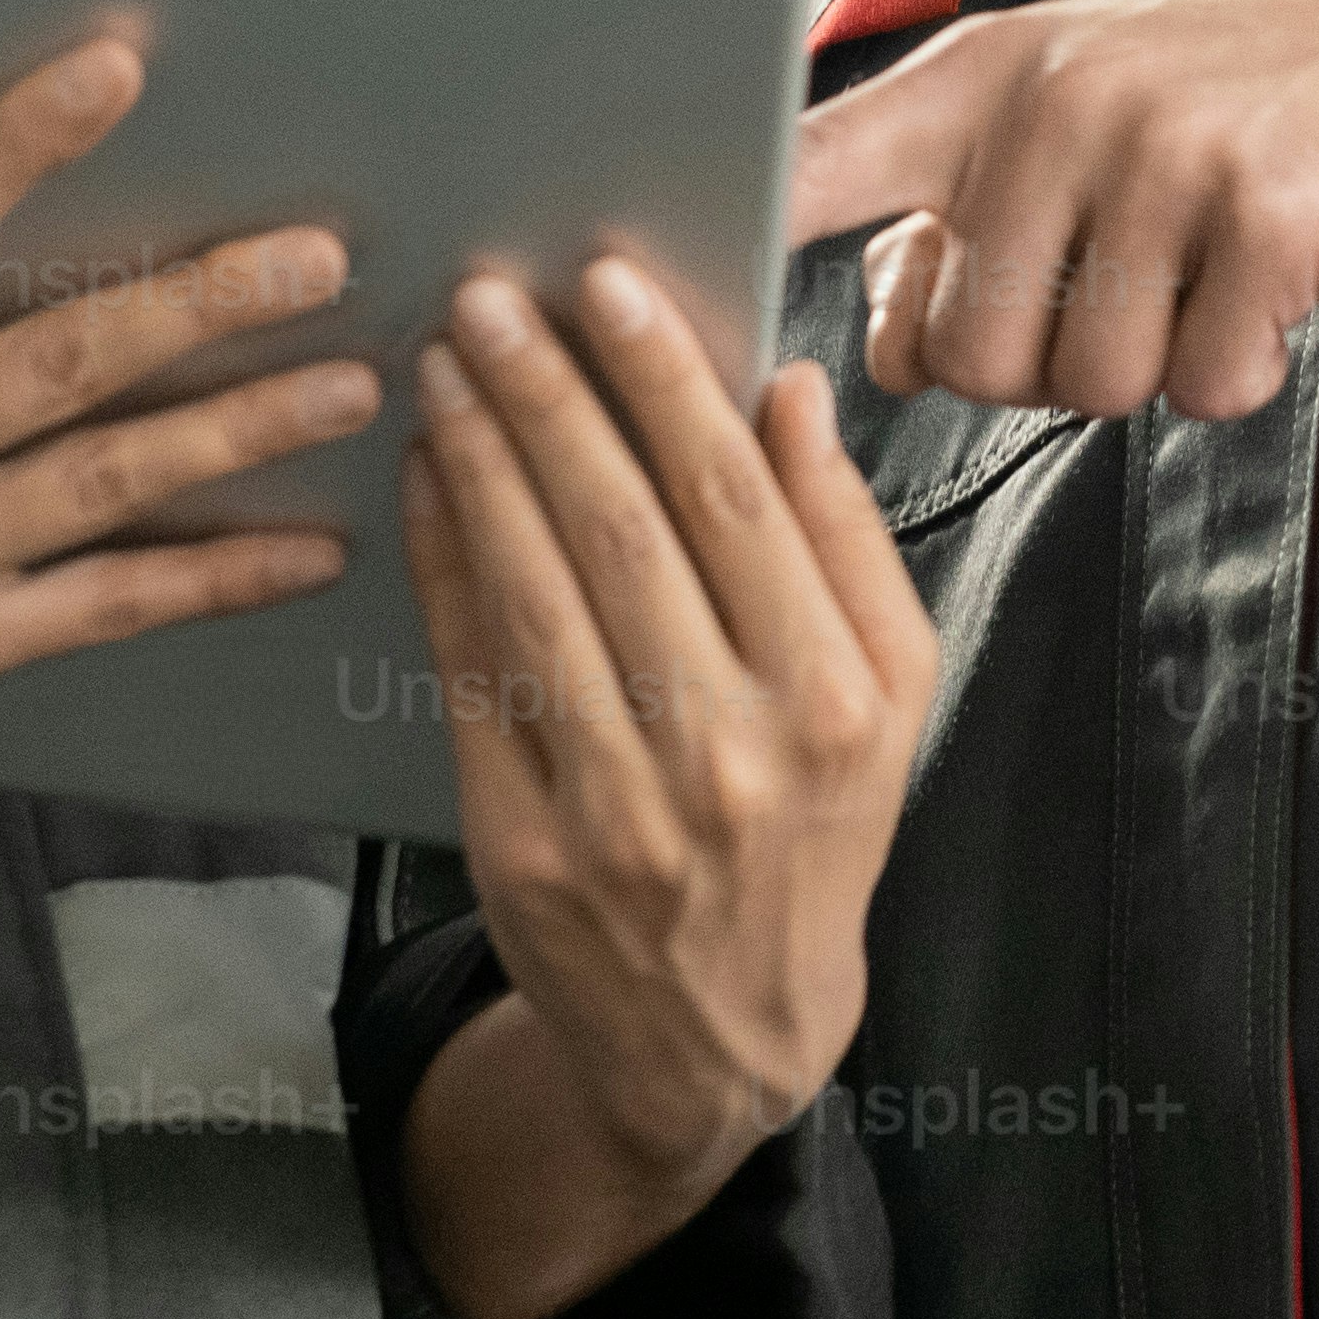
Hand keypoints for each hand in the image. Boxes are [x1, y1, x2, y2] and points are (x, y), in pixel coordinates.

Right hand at [0, 44, 375, 918]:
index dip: (20, 142)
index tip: (116, 70)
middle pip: (59, 362)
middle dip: (200, 304)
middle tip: (317, 254)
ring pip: (106, 484)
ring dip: (240, 432)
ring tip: (351, 383)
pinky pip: (100, 607)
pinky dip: (212, 579)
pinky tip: (309, 549)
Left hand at [389, 248, 938, 1318]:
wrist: (723, 1033)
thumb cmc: (814, 831)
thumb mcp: (891, 697)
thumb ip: (846, 540)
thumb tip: (789, 392)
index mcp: (837, 697)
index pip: (737, 501)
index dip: (663, 382)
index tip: (607, 285)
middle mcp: (733, 749)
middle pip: (622, 530)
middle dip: (548, 395)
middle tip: (490, 295)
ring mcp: (620, 805)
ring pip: (533, 591)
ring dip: (480, 459)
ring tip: (446, 361)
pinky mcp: (523, 844)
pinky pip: (472, 673)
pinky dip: (443, 562)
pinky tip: (426, 477)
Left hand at [778, 0, 1318, 421]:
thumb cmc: (1211, 113)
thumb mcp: (1064, 122)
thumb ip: (950, 220)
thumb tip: (874, 349)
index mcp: (981, 80)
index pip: (821, 159)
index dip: (732, 224)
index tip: (631, 274)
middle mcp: (1060, 105)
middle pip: (968, 353)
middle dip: (1036, 361)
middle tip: (1114, 288)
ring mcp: (1167, 157)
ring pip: (1086, 383)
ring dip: (1146, 367)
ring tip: (1194, 273)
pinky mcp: (1270, 221)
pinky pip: (1201, 387)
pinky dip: (1236, 372)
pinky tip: (1265, 290)